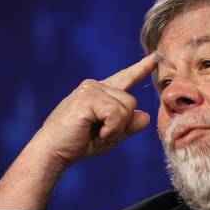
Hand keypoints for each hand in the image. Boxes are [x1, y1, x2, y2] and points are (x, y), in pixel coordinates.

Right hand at [31, 54, 157, 168]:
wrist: (54, 151)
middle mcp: (95, 86)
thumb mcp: (111, 135)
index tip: (155, 58)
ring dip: (116, 127)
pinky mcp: (87, 97)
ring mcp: (90, 89)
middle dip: (122, 124)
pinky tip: (97, 133)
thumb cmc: (79, 144)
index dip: (141, 69)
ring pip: (126, 107)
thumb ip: (128, 125)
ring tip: (97, 133)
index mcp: (101, 93)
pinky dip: (111, 128)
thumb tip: (145, 115)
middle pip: (131, 101)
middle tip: (101, 134)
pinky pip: (117, 113)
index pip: (125, 78)